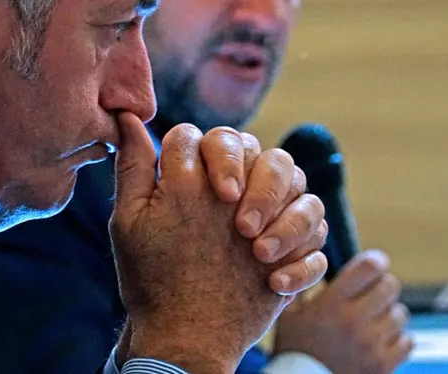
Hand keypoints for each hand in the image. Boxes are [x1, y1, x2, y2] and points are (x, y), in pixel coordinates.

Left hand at [110, 114, 326, 372]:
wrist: (181, 332)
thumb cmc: (150, 273)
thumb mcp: (133, 219)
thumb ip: (135, 166)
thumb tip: (127, 115)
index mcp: (205, 176)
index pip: (222, 138)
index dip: (225, 158)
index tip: (222, 194)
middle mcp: (242, 191)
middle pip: (273, 156)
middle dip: (264, 188)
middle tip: (243, 228)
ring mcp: (273, 220)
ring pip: (304, 191)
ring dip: (288, 223)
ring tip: (259, 255)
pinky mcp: (295, 252)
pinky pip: (320, 241)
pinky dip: (303, 261)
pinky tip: (275, 283)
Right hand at [273, 250, 413, 373]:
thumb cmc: (295, 349)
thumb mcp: (290, 313)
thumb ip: (302, 285)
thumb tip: (312, 257)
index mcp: (331, 304)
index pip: (368, 267)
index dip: (375, 260)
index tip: (373, 264)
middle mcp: (354, 322)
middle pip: (391, 286)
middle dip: (383, 285)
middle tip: (372, 292)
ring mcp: (372, 346)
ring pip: (400, 314)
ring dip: (389, 313)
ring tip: (373, 320)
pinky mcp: (384, 366)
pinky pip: (407, 341)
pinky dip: (397, 338)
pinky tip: (381, 339)